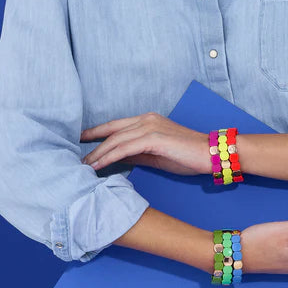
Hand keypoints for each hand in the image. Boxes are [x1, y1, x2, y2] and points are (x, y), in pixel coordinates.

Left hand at [81, 112, 210, 175]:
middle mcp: (146, 120)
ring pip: (115, 140)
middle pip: (112, 132)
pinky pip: (124, 148)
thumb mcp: (157, 155)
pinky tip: (98, 166)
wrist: (210, 154)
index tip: (81, 140)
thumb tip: (118, 159)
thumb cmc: (187, 156)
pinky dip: (109, 157)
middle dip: (93, 146)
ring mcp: (149, 127)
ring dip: (97, 154)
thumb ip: (137, 154)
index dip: (96, 132)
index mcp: (147, 121)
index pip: (116, 125)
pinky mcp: (153, 138)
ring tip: (84, 167)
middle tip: (77, 159)